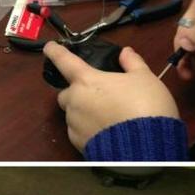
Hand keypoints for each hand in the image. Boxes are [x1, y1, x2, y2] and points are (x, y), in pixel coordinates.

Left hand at [43, 42, 178, 151]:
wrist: (144, 146)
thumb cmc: (145, 106)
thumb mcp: (145, 78)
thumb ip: (132, 62)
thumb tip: (125, 52)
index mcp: (87, 80)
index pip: (65, 61)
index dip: (55, 52)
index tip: (49, 48)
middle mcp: (75, 101)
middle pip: (65, 93)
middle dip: (76, 92)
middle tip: (96, 95)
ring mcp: (74, 124)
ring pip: (71, 114)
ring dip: (82, 112)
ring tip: (105, 116)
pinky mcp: (77, 143)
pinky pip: (77, 131)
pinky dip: (86, 129)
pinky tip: (103, 131)